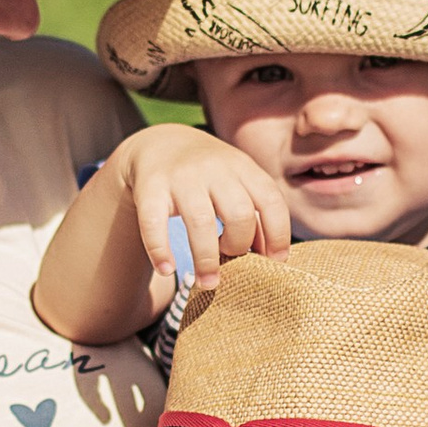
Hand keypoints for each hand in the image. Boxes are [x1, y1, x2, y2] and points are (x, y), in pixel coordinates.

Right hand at [115, 126, 292, 305]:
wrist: (157, 144)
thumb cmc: (207, 175)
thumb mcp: (235, 184)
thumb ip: (254, 216)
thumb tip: (271, 257)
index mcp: (242, 167)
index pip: (271, 201)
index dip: (278, 235)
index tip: (274, 262)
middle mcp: (214, 169)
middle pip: (239, 213)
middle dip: (238, 245)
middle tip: (230, 258)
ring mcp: (181, 177)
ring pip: (201, 221)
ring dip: (206, 259)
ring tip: (207, 282)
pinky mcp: (150, 188)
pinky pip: (154, 223)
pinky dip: (160, 250)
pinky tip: (166, 269)